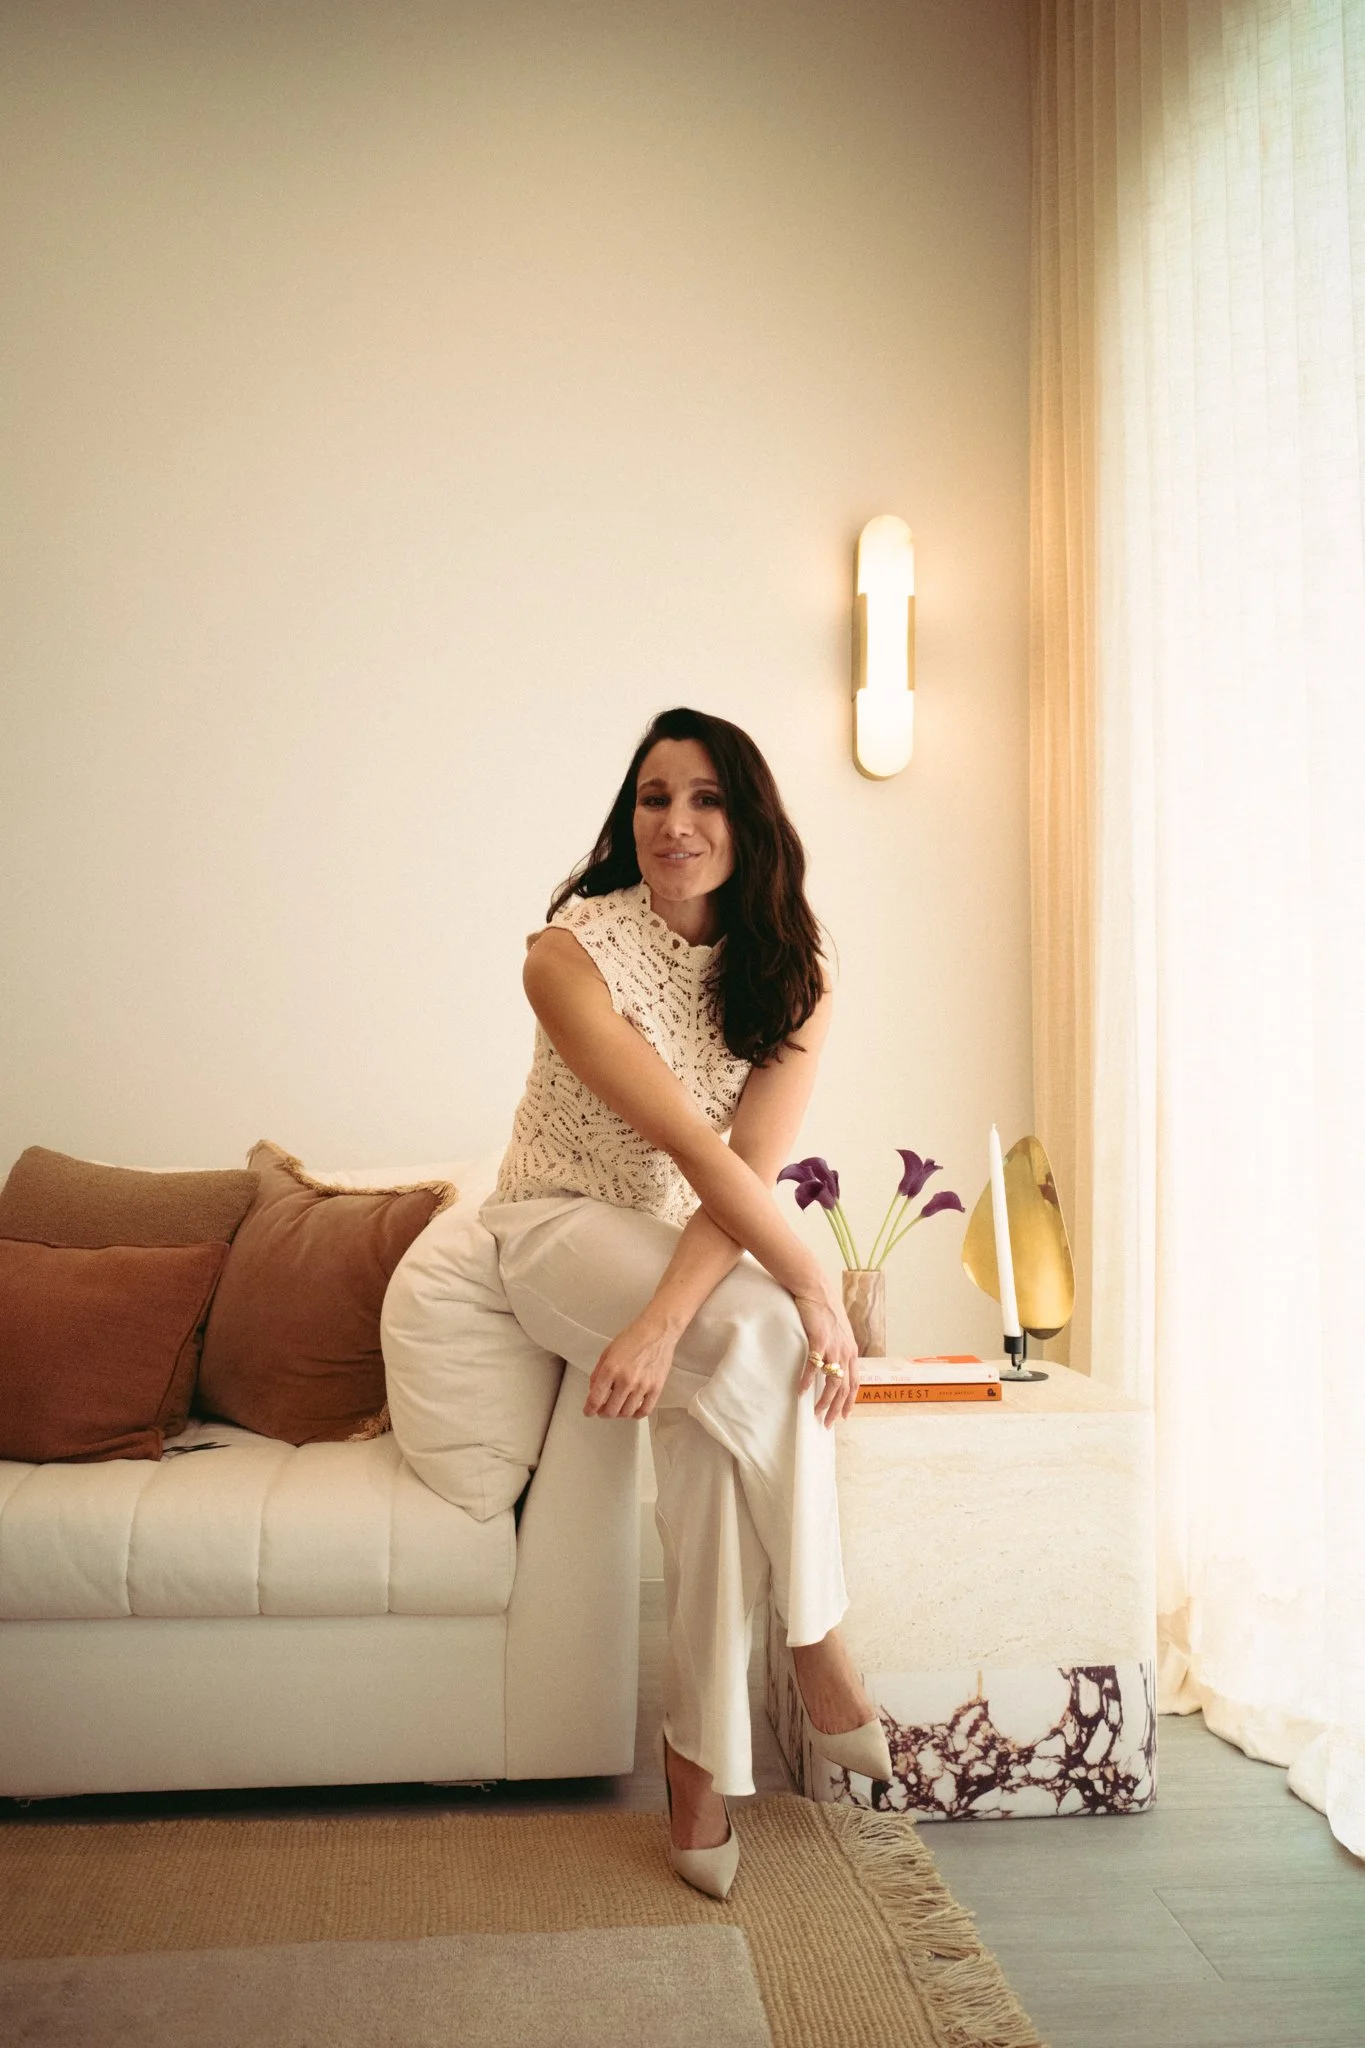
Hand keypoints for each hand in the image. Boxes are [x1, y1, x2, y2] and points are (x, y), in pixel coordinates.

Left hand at [583, 1313, 676, 1419]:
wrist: (658, 1331)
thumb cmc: (633, 1337)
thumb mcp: (608, 1352)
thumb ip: (598, 1373)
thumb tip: (594, 1390)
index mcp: (610, 1369)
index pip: (595, 1399)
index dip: (589, 1409)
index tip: (588, 1412)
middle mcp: (626, 1380)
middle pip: (610, 1411)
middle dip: (603, 1413)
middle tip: (602, 1410)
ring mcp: (642, 1385)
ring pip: (626, 1413)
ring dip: (619, 1414)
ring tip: (617, 1407)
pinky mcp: (656, 1388)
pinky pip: (645, 1410)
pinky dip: (636, 1414)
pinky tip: (632, 1409)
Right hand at [792, 1288, 859, 1425]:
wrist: (815, 1288)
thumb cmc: (823, 1308)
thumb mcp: (837, 1330)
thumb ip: (838, 1346)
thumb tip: (832, 1361)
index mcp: (851, 1350)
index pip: (855, 1382)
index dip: (850, 1401)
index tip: (844, 1416)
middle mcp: (846, 1351)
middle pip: (845, 1387)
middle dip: (837, 1408)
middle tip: (828, 1424)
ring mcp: (834, 1346)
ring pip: (833, 1381)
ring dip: (824, 1400)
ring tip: (816, 1413)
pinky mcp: (819, 1340)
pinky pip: (813, 1367)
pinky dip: (807, 1381)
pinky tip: (801, 1392)